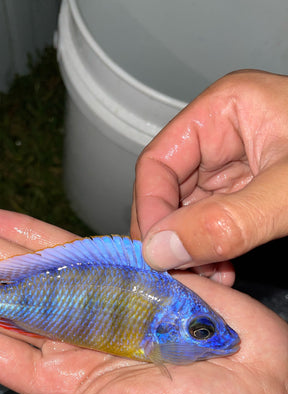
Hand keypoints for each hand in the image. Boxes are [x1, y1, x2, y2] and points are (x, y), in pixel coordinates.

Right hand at [131, 70, 287, 283]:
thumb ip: (226, 221)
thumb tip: (163, 250)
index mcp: (227, 111)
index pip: (158, 162)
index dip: (150, 209)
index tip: (155, 252)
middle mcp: (225, 138)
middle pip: (169, 192)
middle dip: (173, 237)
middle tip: (180, 273)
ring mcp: (237, 169)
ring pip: (189, 214)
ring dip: (192, 251)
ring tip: (209, 276)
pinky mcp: (249, 195)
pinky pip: (213, 226)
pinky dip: (212, 252)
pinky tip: (223, 270)